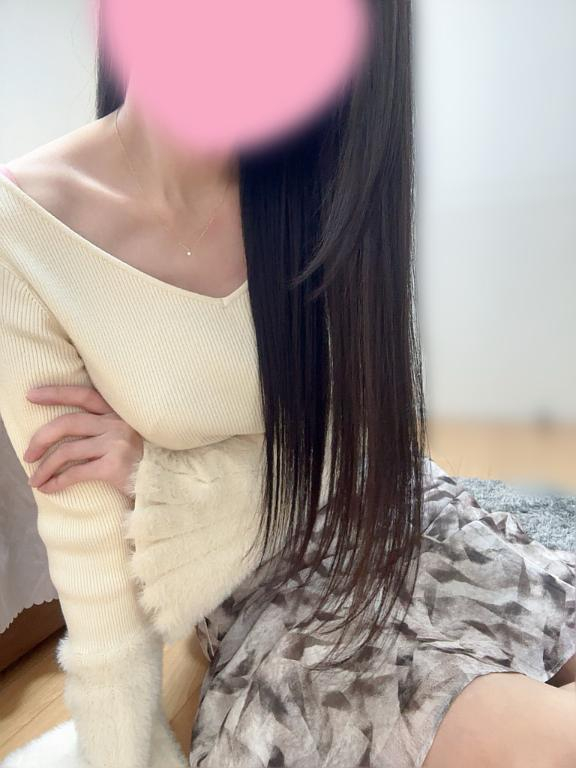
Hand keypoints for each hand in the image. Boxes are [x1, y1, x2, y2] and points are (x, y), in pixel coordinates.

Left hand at [23, 384, 142, 496]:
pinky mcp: (114, 466)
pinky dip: (57, 482)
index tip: (32, 396)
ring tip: (35, 480)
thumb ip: (104, 426)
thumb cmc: (142, 461)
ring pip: (67, 450)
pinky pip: (76, 473)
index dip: (56, 393)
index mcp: (118, 412)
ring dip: (45, 466)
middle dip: (41, 438)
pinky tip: (49, 488)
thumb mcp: (127, 434)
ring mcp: (116, 443)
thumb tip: (62, 430)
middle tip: (27, 455)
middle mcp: (117, 423)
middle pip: (68, 423)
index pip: (83, 394)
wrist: (166, 483)